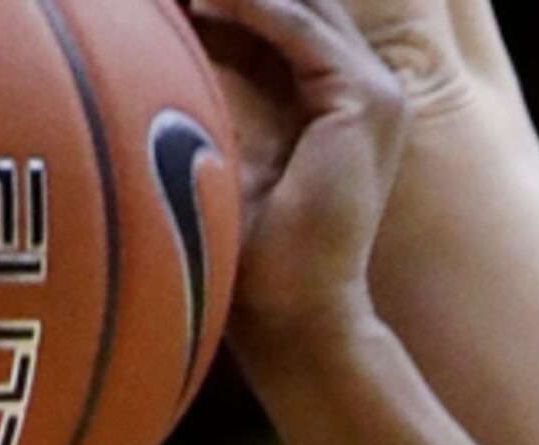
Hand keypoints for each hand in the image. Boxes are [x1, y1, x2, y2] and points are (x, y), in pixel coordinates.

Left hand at [196, 0, 407, 352]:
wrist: (299, 319)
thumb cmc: (255, 260)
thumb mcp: (228, 154)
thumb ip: (218, 89)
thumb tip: (164, 37)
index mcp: (338, 101)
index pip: (285, 18)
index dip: (233, 3)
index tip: (171, 2)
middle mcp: (365, 89)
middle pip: (300, 1)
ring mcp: (374, 93)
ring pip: (303, 3)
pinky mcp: (364, 102)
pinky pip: (302, 28)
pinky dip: (253, 6)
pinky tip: (202, 3)